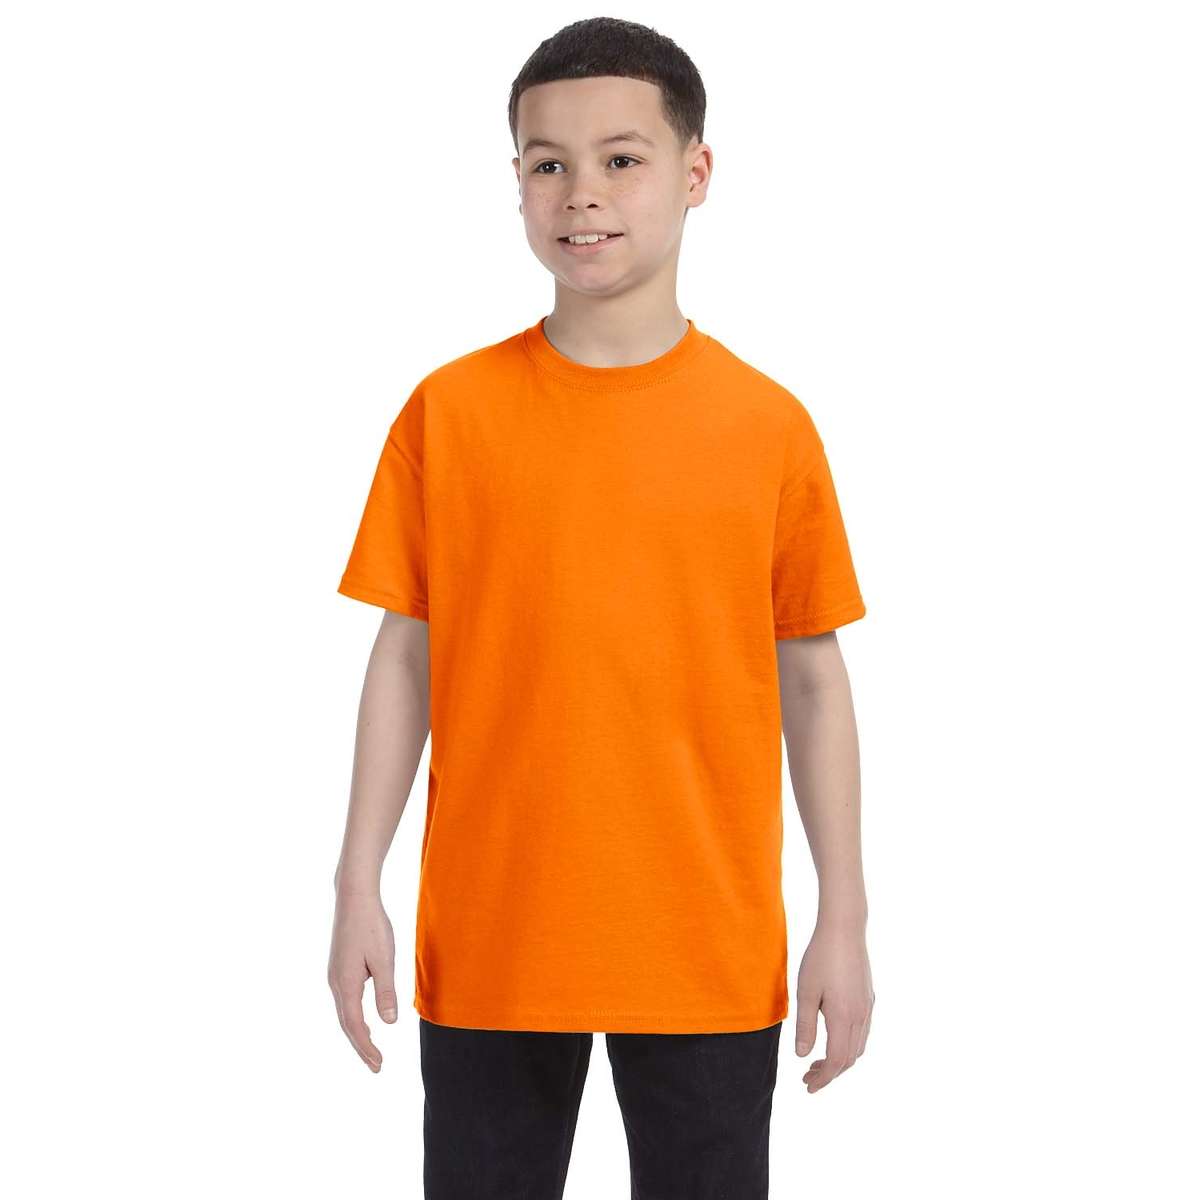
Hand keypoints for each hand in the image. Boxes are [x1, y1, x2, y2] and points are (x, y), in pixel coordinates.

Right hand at [327, 890, 397, 1071]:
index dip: (366, 1048)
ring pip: (345, 1012)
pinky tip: (363, 1017)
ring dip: (357, 1032)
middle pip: (347, 1023)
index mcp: (346, 984)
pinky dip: (354, 1015)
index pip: (355, 1026)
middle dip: (361, 1046)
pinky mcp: (339, 966)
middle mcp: (336, 983)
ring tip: (371, 1048)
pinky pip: (346, 999)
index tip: (378, 1065)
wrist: (353, 897)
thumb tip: (389, 1022)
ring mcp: (335, 974)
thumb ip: (386, 990)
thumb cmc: (371, 925)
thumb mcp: (384, 958)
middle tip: (376, 1066)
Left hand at [793, 921, 873, 1091]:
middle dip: (830, 1073)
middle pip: (849, 1059)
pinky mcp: (868, 998)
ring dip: (840, 1060)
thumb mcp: (805, 992)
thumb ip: (805, 1026)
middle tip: (807, 1077)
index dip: (823, 1078)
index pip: (837, 1061)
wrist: (844, 929)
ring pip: (858, 1047)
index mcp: (844, 1018)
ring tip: (818, 1061)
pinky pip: (862, 1032)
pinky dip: (849, 1045)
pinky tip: (833, 1038)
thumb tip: (802, 1056)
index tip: (808, 1086)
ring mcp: (867, 1007)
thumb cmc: (820, 958)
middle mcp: (861, 1017)